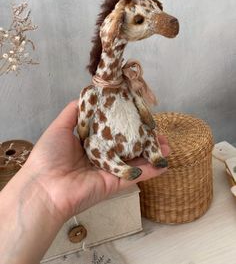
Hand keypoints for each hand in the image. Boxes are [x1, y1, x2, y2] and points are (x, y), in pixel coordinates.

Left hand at [27, 101, 169, 221]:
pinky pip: (135, 176)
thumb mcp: (60, 126)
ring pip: (136, 160)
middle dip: (144, 138)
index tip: (140, 113)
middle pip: (128, 145)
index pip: (113, 130)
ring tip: (168, 146)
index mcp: (89, 143)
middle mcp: (101, 156)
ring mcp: (109, 170)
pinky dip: (151, 171)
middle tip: (158, 131)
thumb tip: (89, 95)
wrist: (43, 188)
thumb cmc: (49, 155)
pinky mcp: (114, 184)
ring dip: (152, 153)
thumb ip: (74, 111)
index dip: (126, 122)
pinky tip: (164, 163)